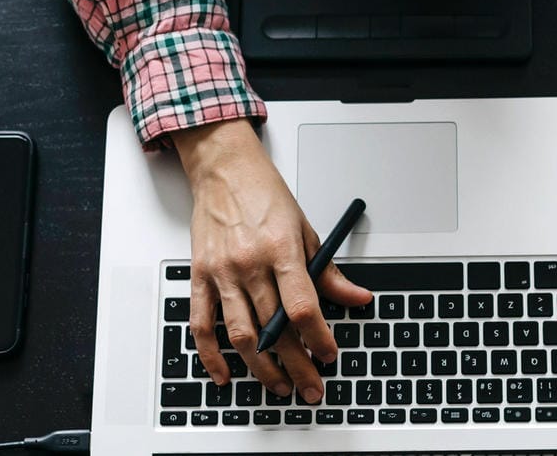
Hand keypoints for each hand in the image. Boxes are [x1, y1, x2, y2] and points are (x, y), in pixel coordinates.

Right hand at [173, 120, 371, 401]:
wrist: (223, 169)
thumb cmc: (264, 194)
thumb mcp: (306, 228)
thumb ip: (328, 271)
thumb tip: (357, 298)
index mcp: (281, 249)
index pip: (303, 306)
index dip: (319, 338)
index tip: (330, 355)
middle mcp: (250, 264)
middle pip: (275, 328)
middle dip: (297, 365)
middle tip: (312, 387)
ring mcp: (222, 273)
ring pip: (240, 334)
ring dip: (262, 368)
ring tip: (280, 387)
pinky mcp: (199, 276)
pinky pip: (201, 325)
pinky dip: (211, 355)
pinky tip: (226, 374)